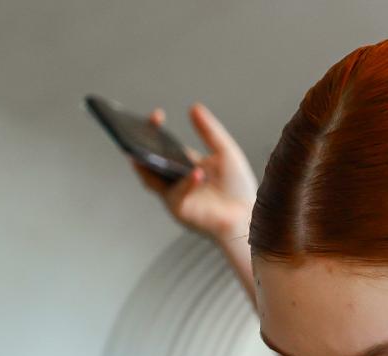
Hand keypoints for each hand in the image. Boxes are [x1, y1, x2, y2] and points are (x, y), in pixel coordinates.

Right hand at [133, 104, 255, 242]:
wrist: (248, 216)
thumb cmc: (237, 188)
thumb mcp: (225, 152)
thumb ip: (209, 131)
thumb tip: (194, 107)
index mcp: (182, 164)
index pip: (161, 145)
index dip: (154, 130)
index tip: (156, 116)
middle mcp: (173, 180)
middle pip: (147, 162)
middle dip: (140, 145)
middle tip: (139, 129)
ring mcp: (173, 196)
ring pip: (150, 179)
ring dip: (149, 164)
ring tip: (148, 147)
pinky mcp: (180, 211)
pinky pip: (177, 194)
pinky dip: (186, 183)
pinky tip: (197, 173)